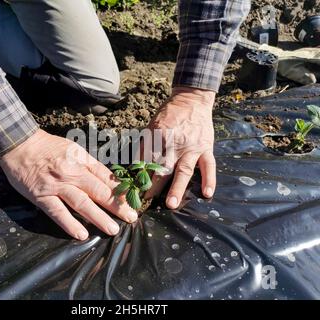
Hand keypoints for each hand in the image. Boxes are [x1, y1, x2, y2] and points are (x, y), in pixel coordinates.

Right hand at [0, 129, 137, 239]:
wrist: (19, 143)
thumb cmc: (48, 147)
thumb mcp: (73, 149)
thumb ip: (89, 165)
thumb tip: (108, 180)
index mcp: (82, 160)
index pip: (106, 177)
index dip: (120, 191)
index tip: (133, 202)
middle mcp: (72, 173)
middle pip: (98, 191)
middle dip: (117, 206)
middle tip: (131, 218)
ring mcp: (57, 185)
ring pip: (81, 203)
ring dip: (99, 217)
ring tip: (112, 229)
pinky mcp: (41, 196)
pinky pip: (57, 212)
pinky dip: (69, 223)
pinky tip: (81, 234)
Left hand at [143, 87, 215, 208]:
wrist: (192, 99)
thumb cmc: (168, 114)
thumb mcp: (151, 125)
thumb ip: (144, 145)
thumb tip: (134, 166)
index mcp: (158, 135)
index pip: (147, 159)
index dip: (139, 175)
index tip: (133, 189)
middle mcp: (175, 142)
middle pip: (162, 167)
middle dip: (153, 186)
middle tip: (146, 201)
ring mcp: (192, 146)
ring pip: (184, 170)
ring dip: (177, 188)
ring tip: (171, 204)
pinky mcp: (206, 147)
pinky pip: (209, 165)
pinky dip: (209, 179)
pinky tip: (207, 193)